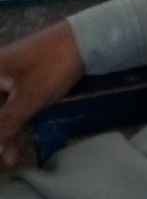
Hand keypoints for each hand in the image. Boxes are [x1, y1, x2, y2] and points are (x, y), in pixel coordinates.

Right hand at [0, 21, 83, 169]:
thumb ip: (4, 126)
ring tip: (11, 159)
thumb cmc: (52, 67)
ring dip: (5, 134)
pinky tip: (17, 144)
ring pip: (3, 110)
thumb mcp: (27, 99)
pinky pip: (13, 104)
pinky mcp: (25, 78)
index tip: (2, 147)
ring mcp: (10, 75)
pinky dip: (16, 123)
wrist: (86, 39)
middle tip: (6, 158)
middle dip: (0, 135)